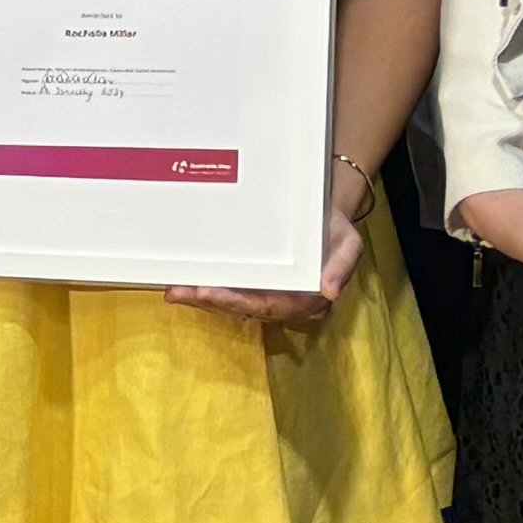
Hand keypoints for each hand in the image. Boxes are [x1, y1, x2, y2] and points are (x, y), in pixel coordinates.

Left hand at [169, 210, 360, 327]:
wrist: (324, 214)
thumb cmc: (334, 229)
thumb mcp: (349, 242)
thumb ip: (342, 265)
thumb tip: (331, 292)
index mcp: (307, 299)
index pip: (270, 306)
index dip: (239, 302)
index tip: (211, 293)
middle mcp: (284, 302)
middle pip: (243, 308)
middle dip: (210, 302)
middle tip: (181, 291)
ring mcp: (267, 295)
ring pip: (231, 303)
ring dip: (201, 299)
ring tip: (174, 290)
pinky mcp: (253, 285)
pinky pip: (227, 291)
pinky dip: (204, 290)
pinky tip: (182, 285)